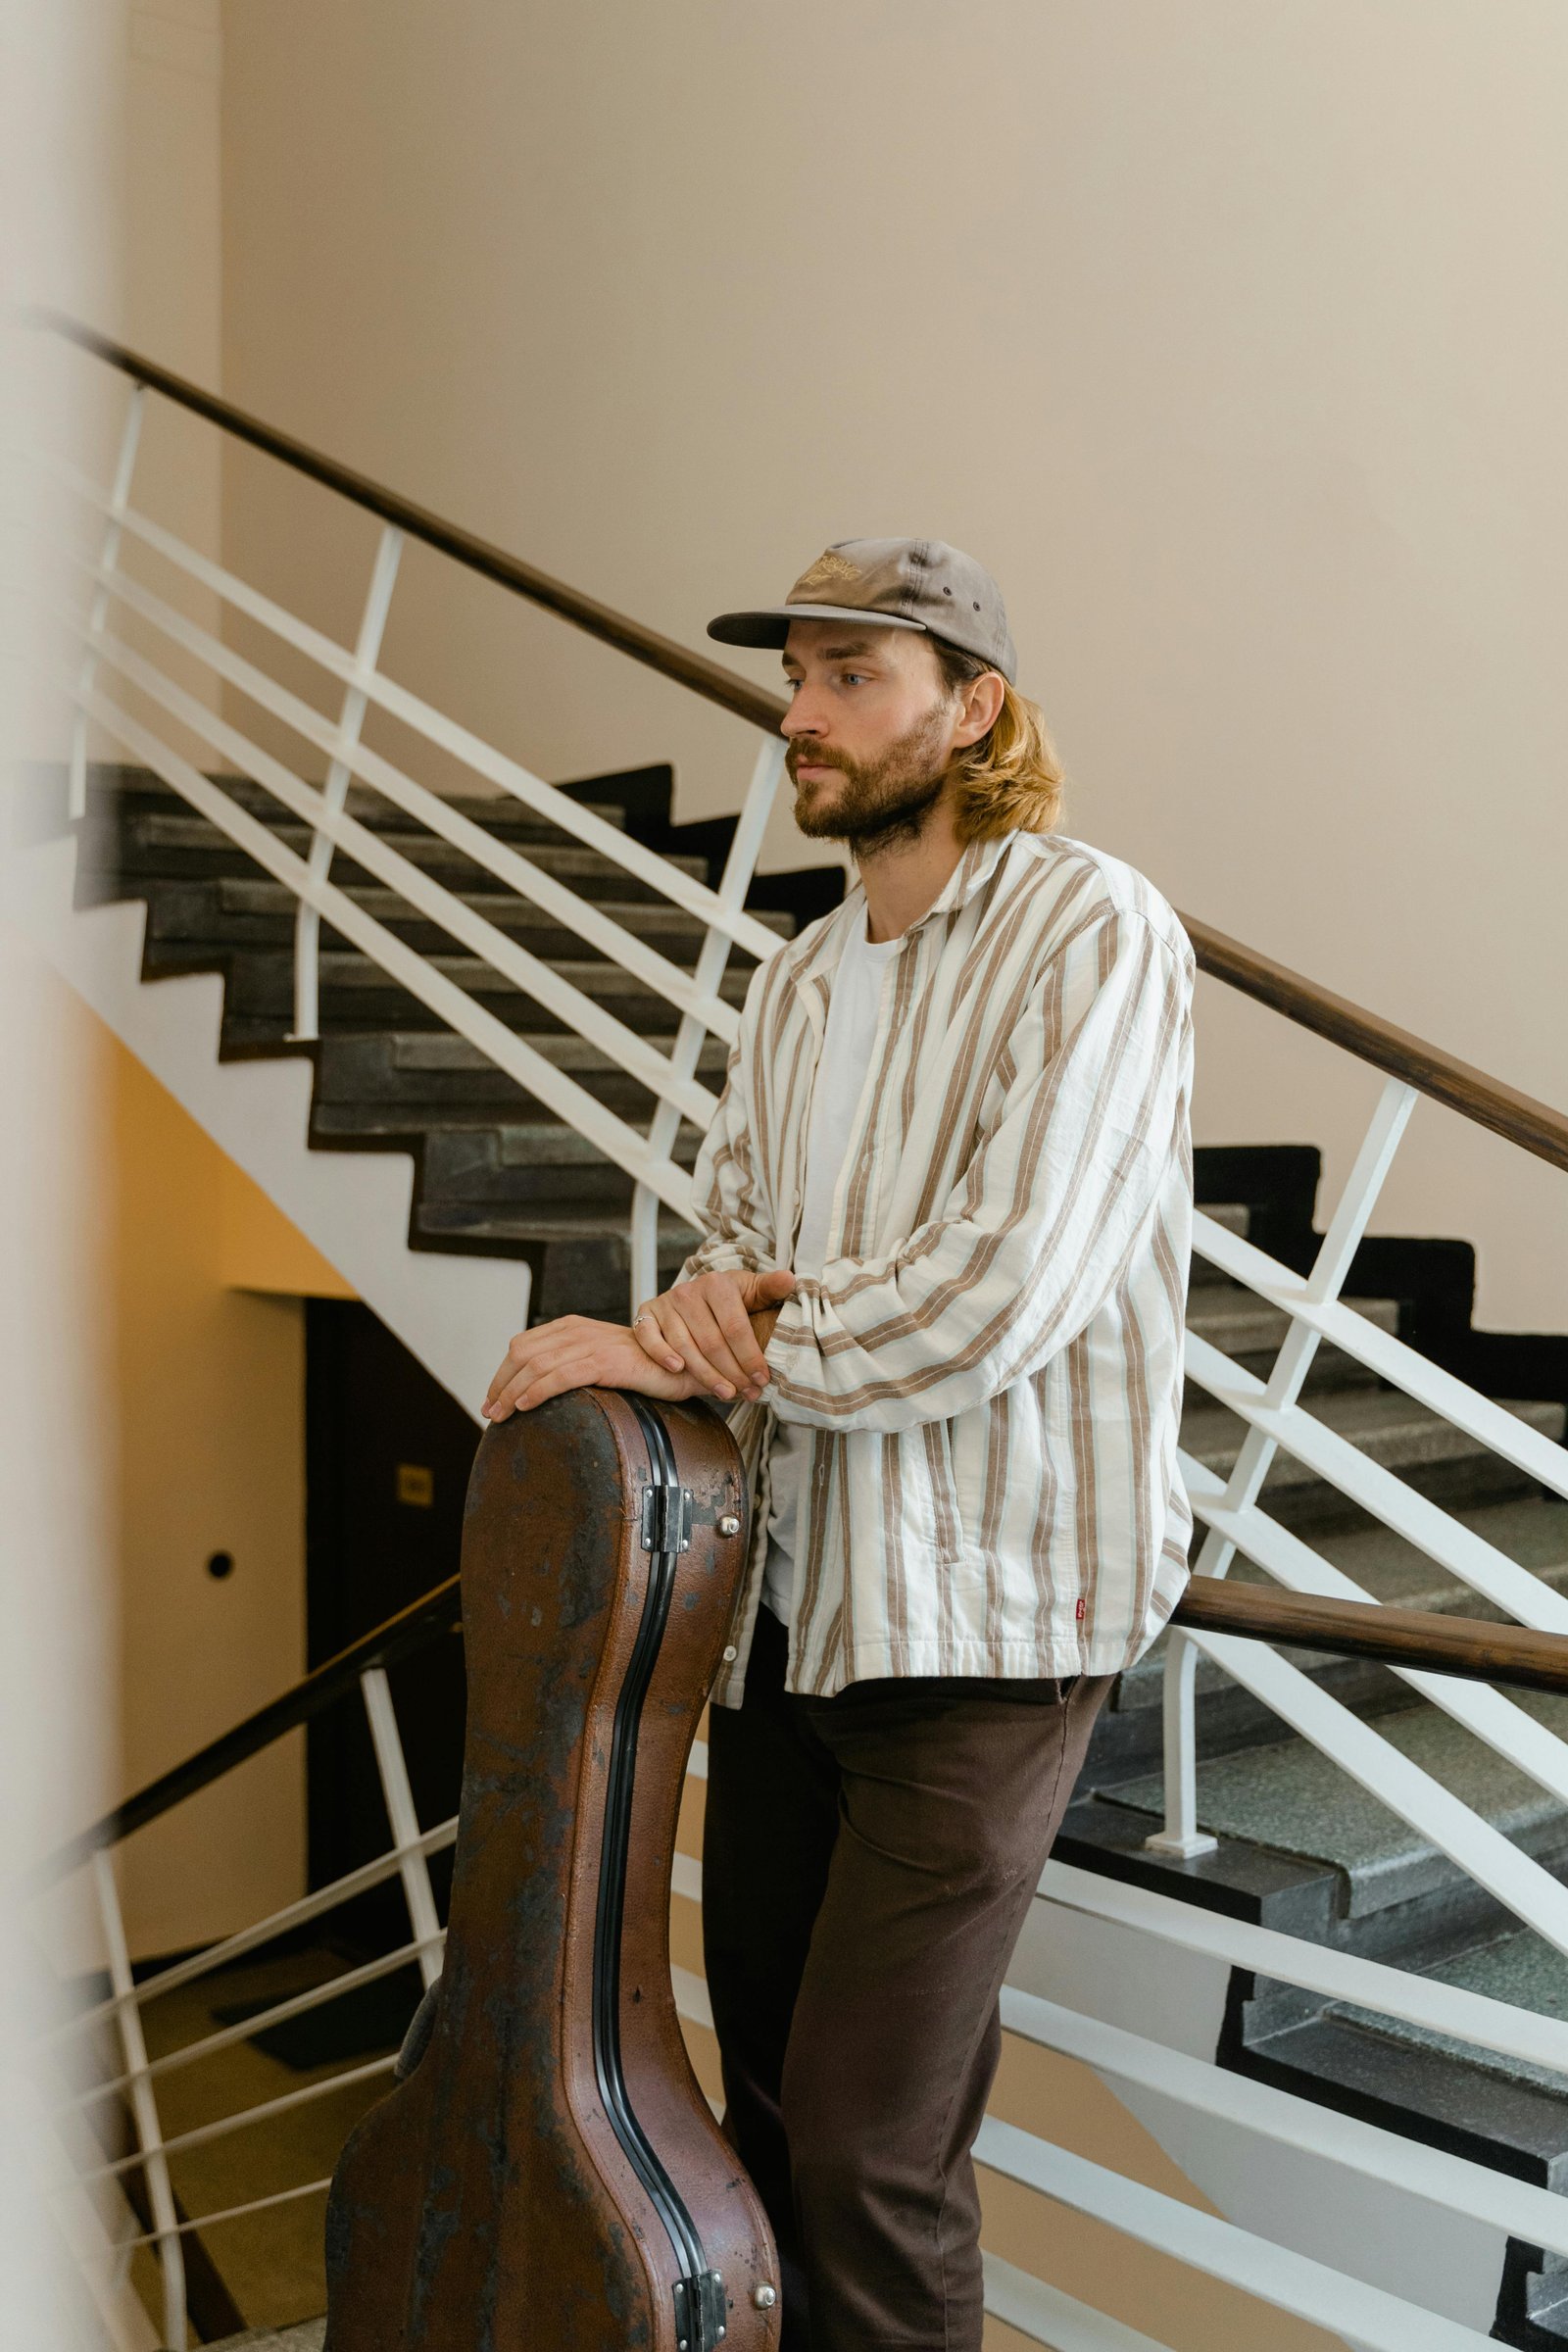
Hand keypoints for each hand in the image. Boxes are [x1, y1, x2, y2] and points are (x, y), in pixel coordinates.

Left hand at [482, 1316, 703, 1422]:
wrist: (684, 1364)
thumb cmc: (644, 1366)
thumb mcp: (601, 1357)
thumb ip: (574, 1362)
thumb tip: (540, 1388)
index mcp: (573, 1326)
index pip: (523, 1345)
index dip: (502, 1371)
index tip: (493, 1397)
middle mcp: (578, 1330)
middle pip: (521, 1354)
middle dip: (500, 1384)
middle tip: (490, 1412)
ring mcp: (591, 1344)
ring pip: (535, 1366)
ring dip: (511, 1393)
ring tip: (500, 1415)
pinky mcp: (604, 1361)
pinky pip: (559, 1376)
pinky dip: (536, 1391)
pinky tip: (524, 1406)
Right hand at [631, 1267, 796, 1403]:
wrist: (687, 1298)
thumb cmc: (725, 1301)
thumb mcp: (748, 1291)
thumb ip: (769, 1289)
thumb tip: (790, 1280)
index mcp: (717, 1284)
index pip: (736, 1327)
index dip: (750, 1356)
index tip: (762, 1378)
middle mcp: (689, 1292)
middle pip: (712, 1342)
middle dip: (732, 1372)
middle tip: (747, 1393)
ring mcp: (666, 1303)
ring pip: (685, 1346)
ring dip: (706, 1374)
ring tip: (726, 1393)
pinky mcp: (646, 1314)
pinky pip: (650, 1337)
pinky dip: (662, 1354)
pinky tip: (678, 1370)